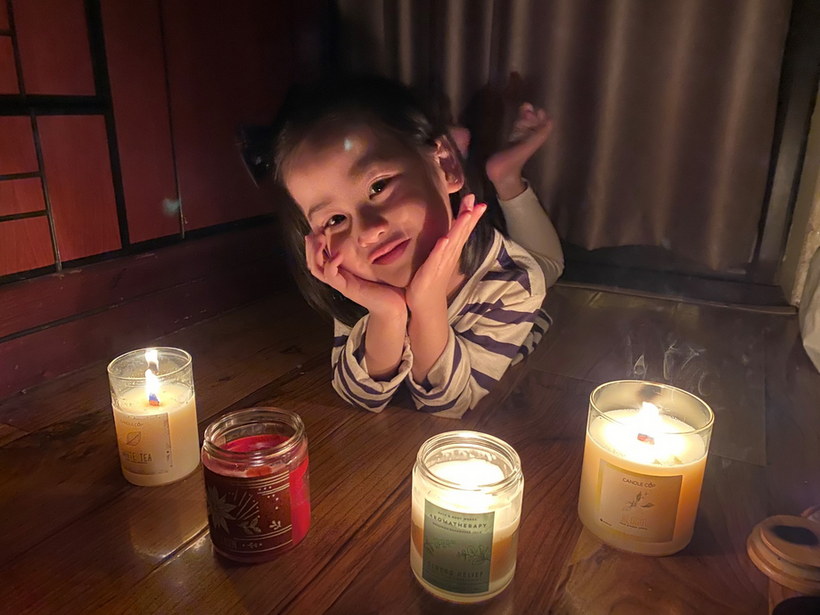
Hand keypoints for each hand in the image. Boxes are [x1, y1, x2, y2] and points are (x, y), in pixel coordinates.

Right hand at [305, 233, 405, 317]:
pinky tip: (338, 254)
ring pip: (317, 269)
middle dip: (310, 246)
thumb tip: (373, 235)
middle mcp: (337, 278)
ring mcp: (341, 284)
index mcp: (341, 272)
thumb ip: (369, 253)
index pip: (319, 258)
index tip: (317, 229)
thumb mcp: (374, 266)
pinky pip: (332, 277)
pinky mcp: (347, 289)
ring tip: (320, 238)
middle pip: (313, 263)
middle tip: (313, 231)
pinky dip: (331, 264)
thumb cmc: (385, 286)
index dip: (314, 244)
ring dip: (315, 253)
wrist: (393, 307)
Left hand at [406, 194, 485, 312]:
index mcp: (450, 251)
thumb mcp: (437, 258)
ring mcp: (441, 264)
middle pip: (462, 234)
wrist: (426, 306)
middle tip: (478, 202)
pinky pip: (437, 258)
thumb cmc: (430, 280)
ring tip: (467, 214)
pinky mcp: (430, 272)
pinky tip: (445, 239)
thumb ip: (442, 244)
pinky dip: (441, 249)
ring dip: (460, 229)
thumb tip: (444, 230)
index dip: (471, 216)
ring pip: (453, 243)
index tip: (477, 201)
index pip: (463, 231)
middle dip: (469, 218)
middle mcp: (449, 256)